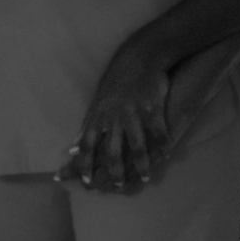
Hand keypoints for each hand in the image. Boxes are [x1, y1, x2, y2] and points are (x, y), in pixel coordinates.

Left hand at [55, 48, 170, 190]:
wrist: (141, 56)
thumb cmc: (117, 79)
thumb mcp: (99, 100)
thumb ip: (88, 125)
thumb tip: (73, 147)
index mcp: (98, 115)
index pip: (87, 146)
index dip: (85, 165)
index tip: (86, 181)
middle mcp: (114, 117)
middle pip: (112, 152)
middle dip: (115, 172)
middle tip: (118, 185)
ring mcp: (134, 114)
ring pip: (137, 148)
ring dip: (141, 165)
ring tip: (146, 176)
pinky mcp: (152, 109)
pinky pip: (158, 134)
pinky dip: (163, 147)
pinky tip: (166, 155)